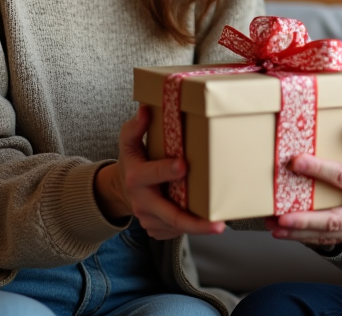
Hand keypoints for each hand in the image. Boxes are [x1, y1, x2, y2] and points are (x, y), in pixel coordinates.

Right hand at [94, 105, 225, 239]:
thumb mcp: (128, 142)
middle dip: (195, 222)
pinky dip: (192, 226)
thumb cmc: (132, 161)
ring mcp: (149, 220)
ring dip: (199, 225)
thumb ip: (136, 126)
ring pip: (177, 226)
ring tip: (220, 222)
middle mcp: (142, 202)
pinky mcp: (157, 230)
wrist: (121, 190)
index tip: (184, 165)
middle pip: (171, 216)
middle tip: (218, 224)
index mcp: (137, 177)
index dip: (167, 171)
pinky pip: (177, 231)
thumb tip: (146, 109)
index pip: (153, 174)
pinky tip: (205, 220)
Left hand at [266, 120, 341, 250]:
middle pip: (332, 219)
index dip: (319, 170)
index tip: (296, 162)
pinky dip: (313, 239)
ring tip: (275, 228)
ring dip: (300, 233)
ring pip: (330, 236)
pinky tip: (294, 234)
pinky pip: (337, 241)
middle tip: (277, 215)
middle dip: (302, 218)